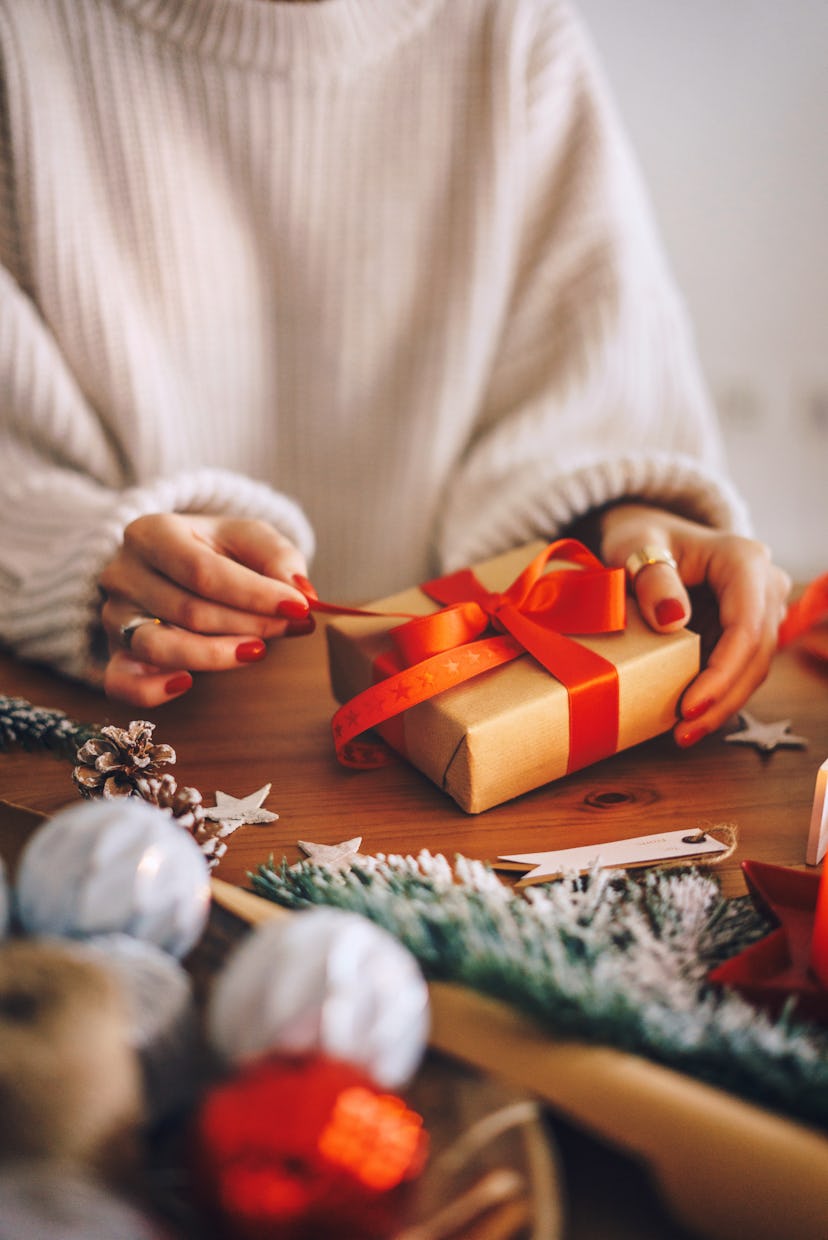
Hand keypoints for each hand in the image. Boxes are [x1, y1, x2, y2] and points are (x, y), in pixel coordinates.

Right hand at [98, 514, 315, 706]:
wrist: (178, 562)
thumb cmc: (217, 550)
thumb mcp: (250, 538)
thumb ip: (278, 558)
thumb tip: (301, 592)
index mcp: (153, 532)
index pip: (203, 571)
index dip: (254, 595)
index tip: (299, 607)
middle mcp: (124, 573)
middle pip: (189, 611)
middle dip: (250, 624)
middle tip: (294, 626)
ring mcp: (114, 615)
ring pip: (159, 646)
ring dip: (217, 656)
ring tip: (257, 651)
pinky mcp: (114, 653)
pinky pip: (122, 682)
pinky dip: (152, 690)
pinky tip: (187, 683)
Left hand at [598, 503, 790, 745]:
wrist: (649, 536)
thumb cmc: (640, 538)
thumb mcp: (635, 548)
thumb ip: (652, 579)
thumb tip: (673, 618)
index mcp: (743, 560)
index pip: (746, 627)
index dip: (722, 673)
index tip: (689, 706)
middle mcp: (764, 584)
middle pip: (757, 654)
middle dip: (722, 699)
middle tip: (683, 733)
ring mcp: (761, 608)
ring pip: (755, 668)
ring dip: (722, 705)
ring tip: (683, 734)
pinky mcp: (748, 628)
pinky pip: (741, 668)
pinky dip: (718, 695)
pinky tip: (691, 719)